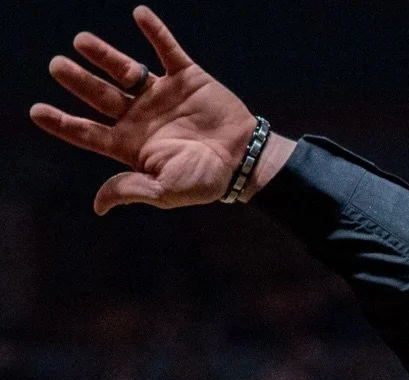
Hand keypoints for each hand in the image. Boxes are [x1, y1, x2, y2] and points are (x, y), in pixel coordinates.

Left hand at [30, 7, 293, 213]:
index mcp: (133, 145)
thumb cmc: (205, 182)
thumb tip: (99, 205)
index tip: (37, 111)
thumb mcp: (166, 191)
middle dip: (78, 81)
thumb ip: (132, 190)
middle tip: (56, 67)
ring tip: (81, 41)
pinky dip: (154, 31)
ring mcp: (162, 95)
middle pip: (100, 96)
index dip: (63, 123)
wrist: (246, 163)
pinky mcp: (186, 78)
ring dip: (103, 55)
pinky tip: (139, 14)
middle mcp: (141, 117)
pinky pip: (167, 49)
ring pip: (125, 70)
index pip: (90, 133)